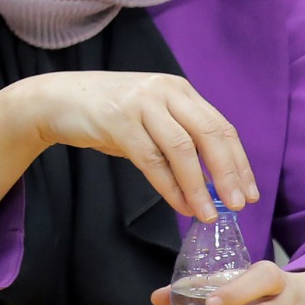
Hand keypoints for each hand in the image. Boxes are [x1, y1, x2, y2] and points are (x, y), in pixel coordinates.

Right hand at [7, 70, 258, 217]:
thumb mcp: (150, 116)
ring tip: (208, 214)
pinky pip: (151, 159)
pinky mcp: (117, 120)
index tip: (249, 193)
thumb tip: (213, 183)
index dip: (239, 162)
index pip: (220, 126)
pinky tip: (180, 205)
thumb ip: (179, 137)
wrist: (56, 99)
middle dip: (228, 173)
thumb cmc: (107, 112)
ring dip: (199, 186)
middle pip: (208, 133)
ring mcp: (140, 103)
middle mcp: (163, 91)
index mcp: (178, 89)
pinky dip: (170, 186)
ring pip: (182, 148)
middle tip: (238, 205)